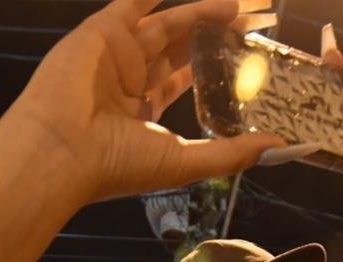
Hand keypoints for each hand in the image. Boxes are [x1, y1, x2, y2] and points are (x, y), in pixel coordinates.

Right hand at [8, 0, 283, 203]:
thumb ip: (231, 152)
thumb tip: (281, 147)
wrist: (61, 152)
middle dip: (216, 33)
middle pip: (180, 48)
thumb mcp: (184, 161)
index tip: (250, 55)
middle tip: (254, 22)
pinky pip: (132, 2)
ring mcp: (114, 55)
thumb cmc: (117, 165)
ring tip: (236, 6)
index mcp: (142, 113)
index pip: (185, 80)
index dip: (216, 66)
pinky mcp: (99, 32)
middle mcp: (128, 81)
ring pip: (164, 23)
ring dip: (199, 12)